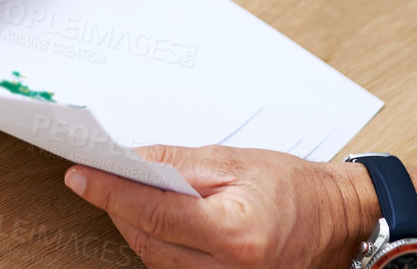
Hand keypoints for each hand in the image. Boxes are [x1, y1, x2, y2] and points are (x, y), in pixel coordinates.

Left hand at [65, 144, 374, 268]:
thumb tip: (131, 160)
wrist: (335, 221)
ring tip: (123, 188)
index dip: (111, 190)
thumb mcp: (235, 162)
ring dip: (133, 222)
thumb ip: (179, 164)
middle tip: (96, 172)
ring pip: (152, 256)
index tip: (81, 174)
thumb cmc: (293, 188)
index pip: (153, 211)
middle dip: (118, 203)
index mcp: (234, 233)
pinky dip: (154, 240)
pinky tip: (151, 216)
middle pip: (146, 237)